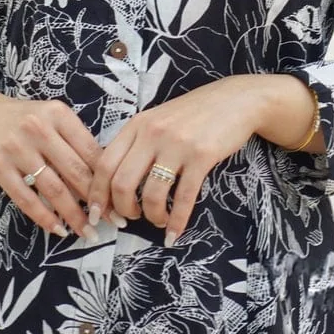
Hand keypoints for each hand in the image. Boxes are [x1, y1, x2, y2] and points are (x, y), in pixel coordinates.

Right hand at [0, 91, 125, 239]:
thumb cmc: (23, 118)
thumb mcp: (51, 117)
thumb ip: (74, 140)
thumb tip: (104, 178)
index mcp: (58, 114)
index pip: (91, 151)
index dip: (107, 180)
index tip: (119, 202)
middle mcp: (39, 129)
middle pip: (75, 172)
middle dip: (96, 202)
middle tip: (112, 223)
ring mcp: (17, 149)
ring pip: (53, 189)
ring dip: (73, 215)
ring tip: (87, 232)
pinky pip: (26, 199)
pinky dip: (44, 217)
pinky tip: (58, 229)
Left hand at [84, 76, 273, 246]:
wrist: (237, 99)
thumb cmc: (195, 113)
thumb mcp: (158, 119)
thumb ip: (137, 143)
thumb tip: (115, 181)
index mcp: (137, 124)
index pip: (104, 164)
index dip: (97, 195)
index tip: (99, 215)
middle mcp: (152, 133)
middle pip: (122, 183)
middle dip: (122, 210)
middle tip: (130, 219)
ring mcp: (177, 144)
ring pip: (151, 194)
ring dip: (152, 216)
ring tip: (158, 219)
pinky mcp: (202, 156)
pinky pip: (183, 198)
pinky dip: (176, 222)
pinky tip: (174, 233)